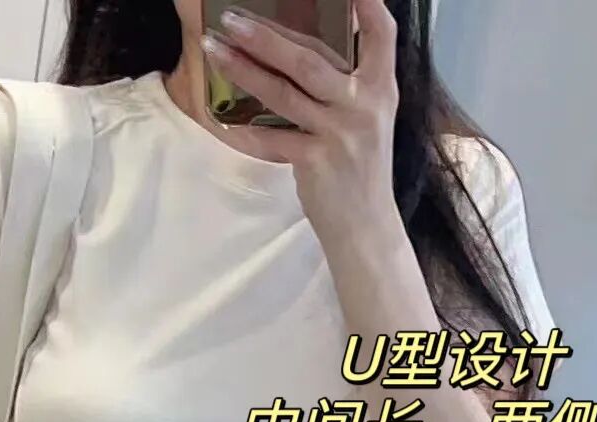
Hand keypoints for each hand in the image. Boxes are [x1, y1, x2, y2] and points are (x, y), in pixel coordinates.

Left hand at [202, 0, 401, 257]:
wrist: (365, 226)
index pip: (382, 35)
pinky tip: (223, 117)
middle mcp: (363, 105)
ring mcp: (339, 133)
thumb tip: (300, 51)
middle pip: (310, 58)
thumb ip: (346, 85)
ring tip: (215, 49)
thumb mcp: (367, 120)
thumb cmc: (359, 169)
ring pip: (284, 91)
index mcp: (380, 88)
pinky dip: (247, 129)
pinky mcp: (316, 161)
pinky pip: (273, 138)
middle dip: (267, 35)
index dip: (368, 7)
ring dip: (244, 68)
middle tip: (231, 17)